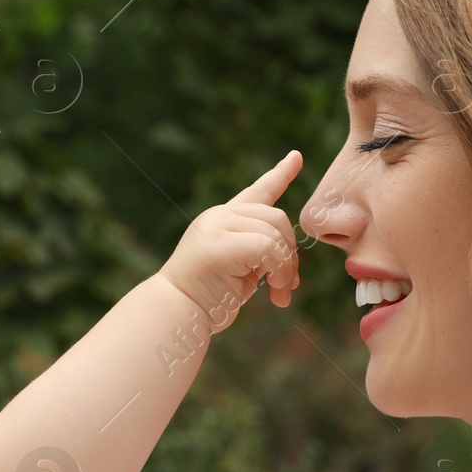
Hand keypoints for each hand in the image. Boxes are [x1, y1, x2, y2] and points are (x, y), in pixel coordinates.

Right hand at [158, 150, 302, 329]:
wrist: (175, 314)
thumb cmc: (207, 300)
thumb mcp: (239, 269)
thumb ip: (259, 252)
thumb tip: (290, 259)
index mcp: (223, 219)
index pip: (257, 191)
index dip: (280, 174)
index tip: (296, 157)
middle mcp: (220, 216)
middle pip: (277, 217)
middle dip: (290, 252)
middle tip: (288, 286)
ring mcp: (217, 226)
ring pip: (275, 232)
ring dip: (286, 267)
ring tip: (279, 294)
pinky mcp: (220, 244)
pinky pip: (269, 247)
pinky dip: (280, 270)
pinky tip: (274, 293)